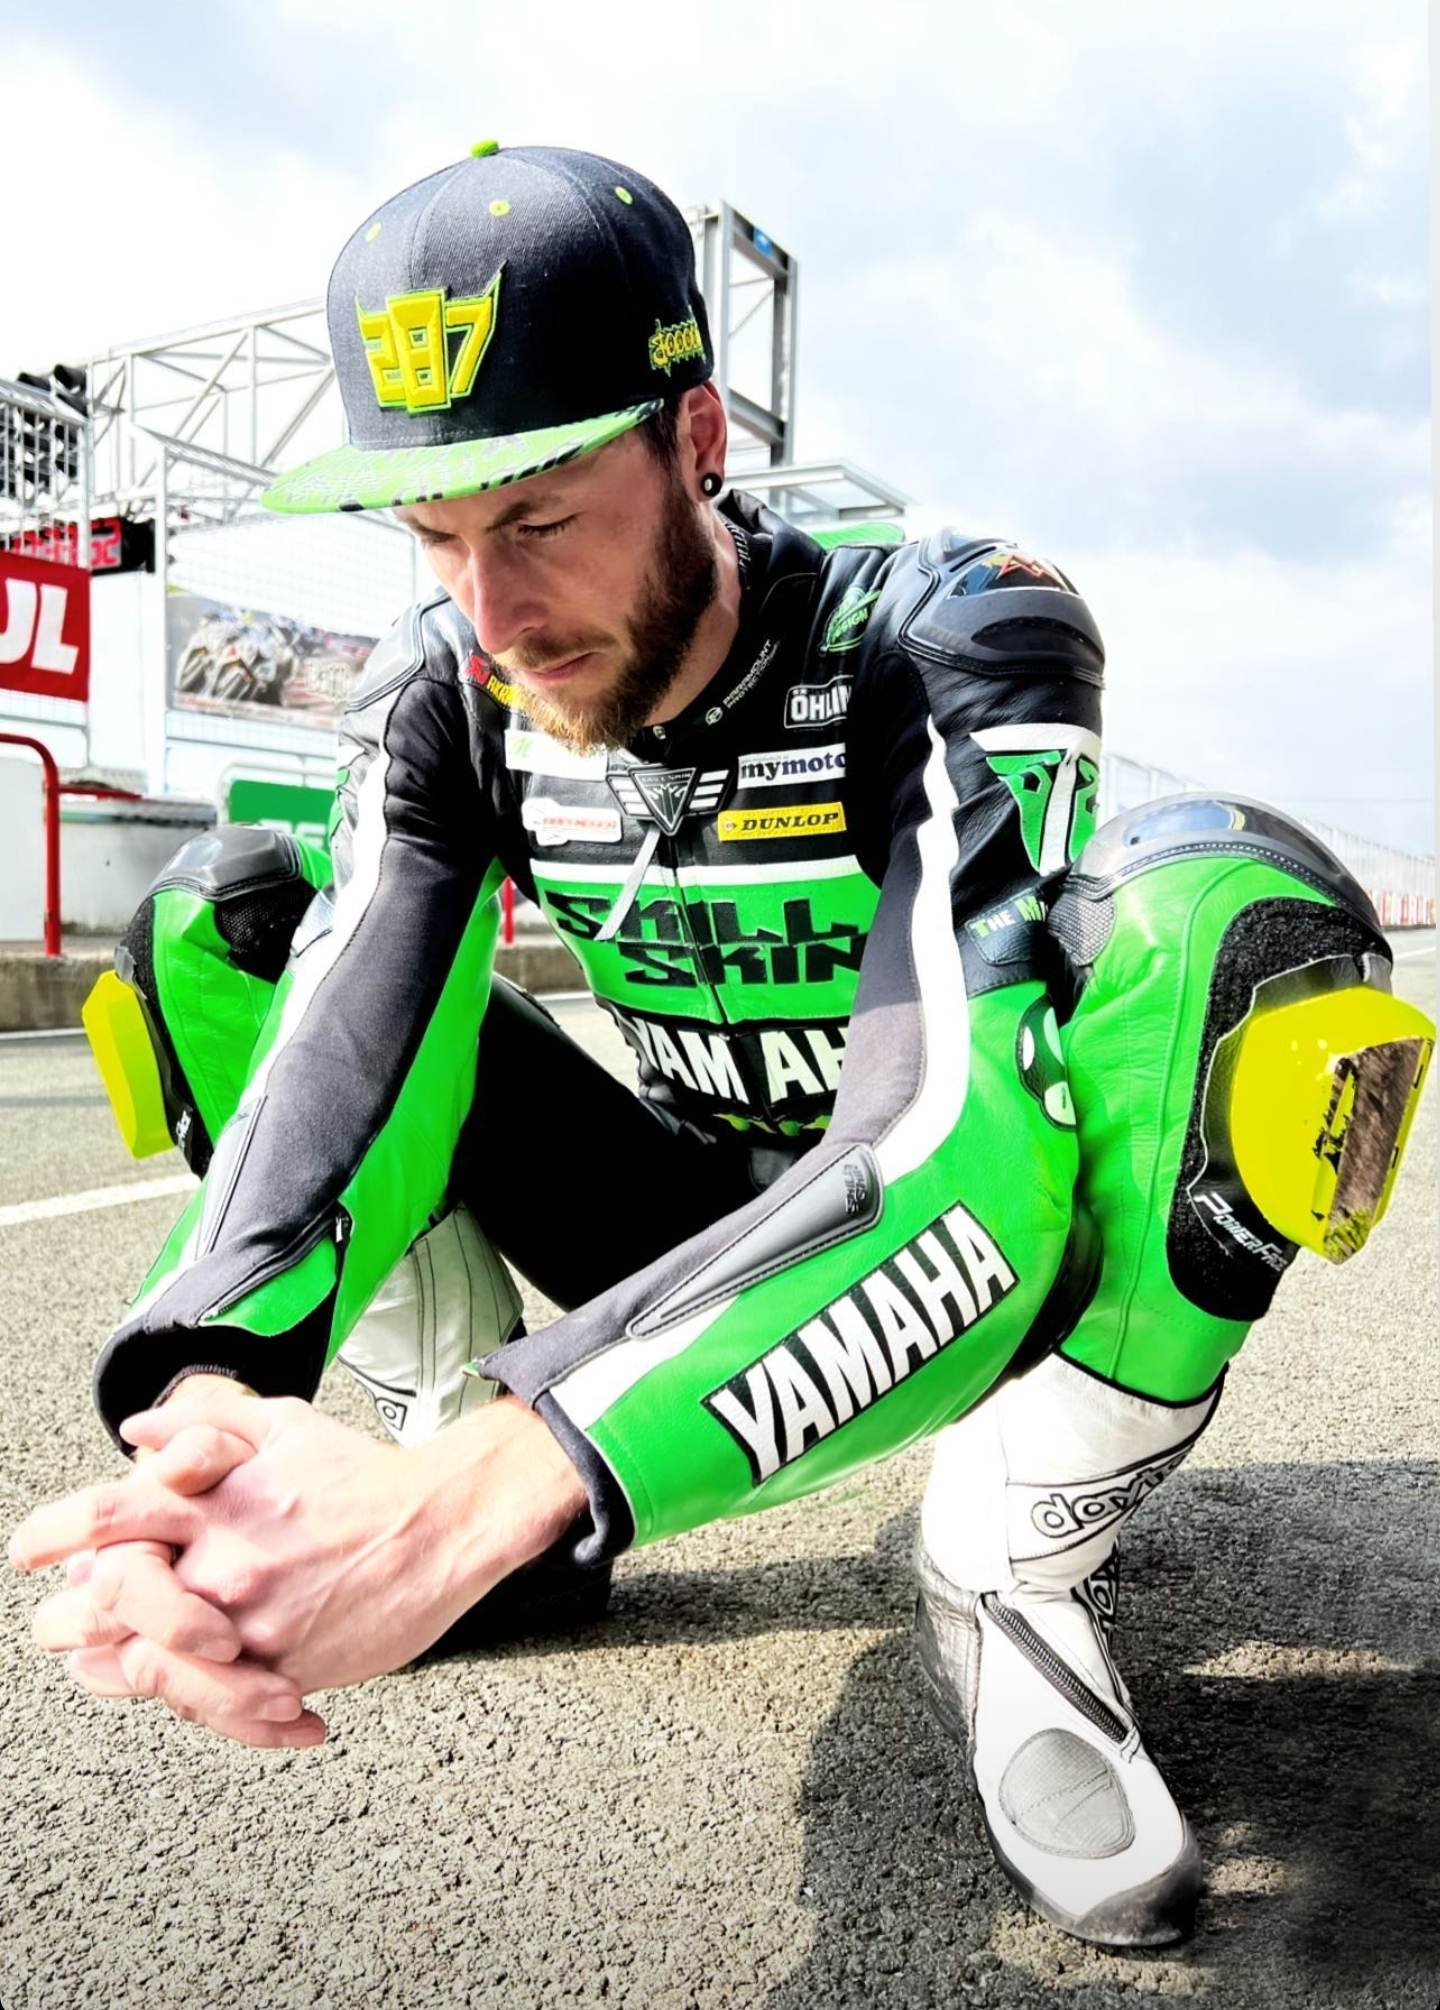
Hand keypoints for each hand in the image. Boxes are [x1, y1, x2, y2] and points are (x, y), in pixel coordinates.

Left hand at [11, 1388, 585, 1731]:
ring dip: (116, 1669)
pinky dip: (194, 1704)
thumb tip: (139, 1430)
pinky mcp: (288, 1668)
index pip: (111, 1513)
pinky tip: (183, 1695)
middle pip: (110, 1602)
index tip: (30, 1551)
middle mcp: (225, 1560)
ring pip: (152, 1666)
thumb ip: (207, 1422)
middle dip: (67, 1619)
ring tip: (105, 1666)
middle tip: (56, 1623)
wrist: (446, 1524)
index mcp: (218, 1498)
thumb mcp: (285, 1426)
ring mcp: (253, 1621)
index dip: (57, 1531)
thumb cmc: (367, 1476)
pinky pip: (219, 1706)